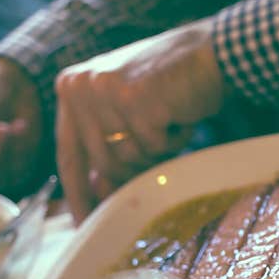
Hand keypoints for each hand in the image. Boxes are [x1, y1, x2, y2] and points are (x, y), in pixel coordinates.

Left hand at [54, 19, 227, 223]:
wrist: (209, 52)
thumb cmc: (170, 85)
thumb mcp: (127, 111)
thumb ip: (107, 144)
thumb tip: (98, 191)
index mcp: (71, 87)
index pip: (68, 154)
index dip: (78, 194)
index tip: (86, 226)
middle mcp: (80, 86)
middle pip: (102, 164)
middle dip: (136, 166)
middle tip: (161, 143)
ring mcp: (105, 91)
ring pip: (128, 158)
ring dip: (157, 149)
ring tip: (170, 119)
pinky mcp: (135, 99)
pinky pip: (154, 147)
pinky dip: (174, 139)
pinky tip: (179, 114)